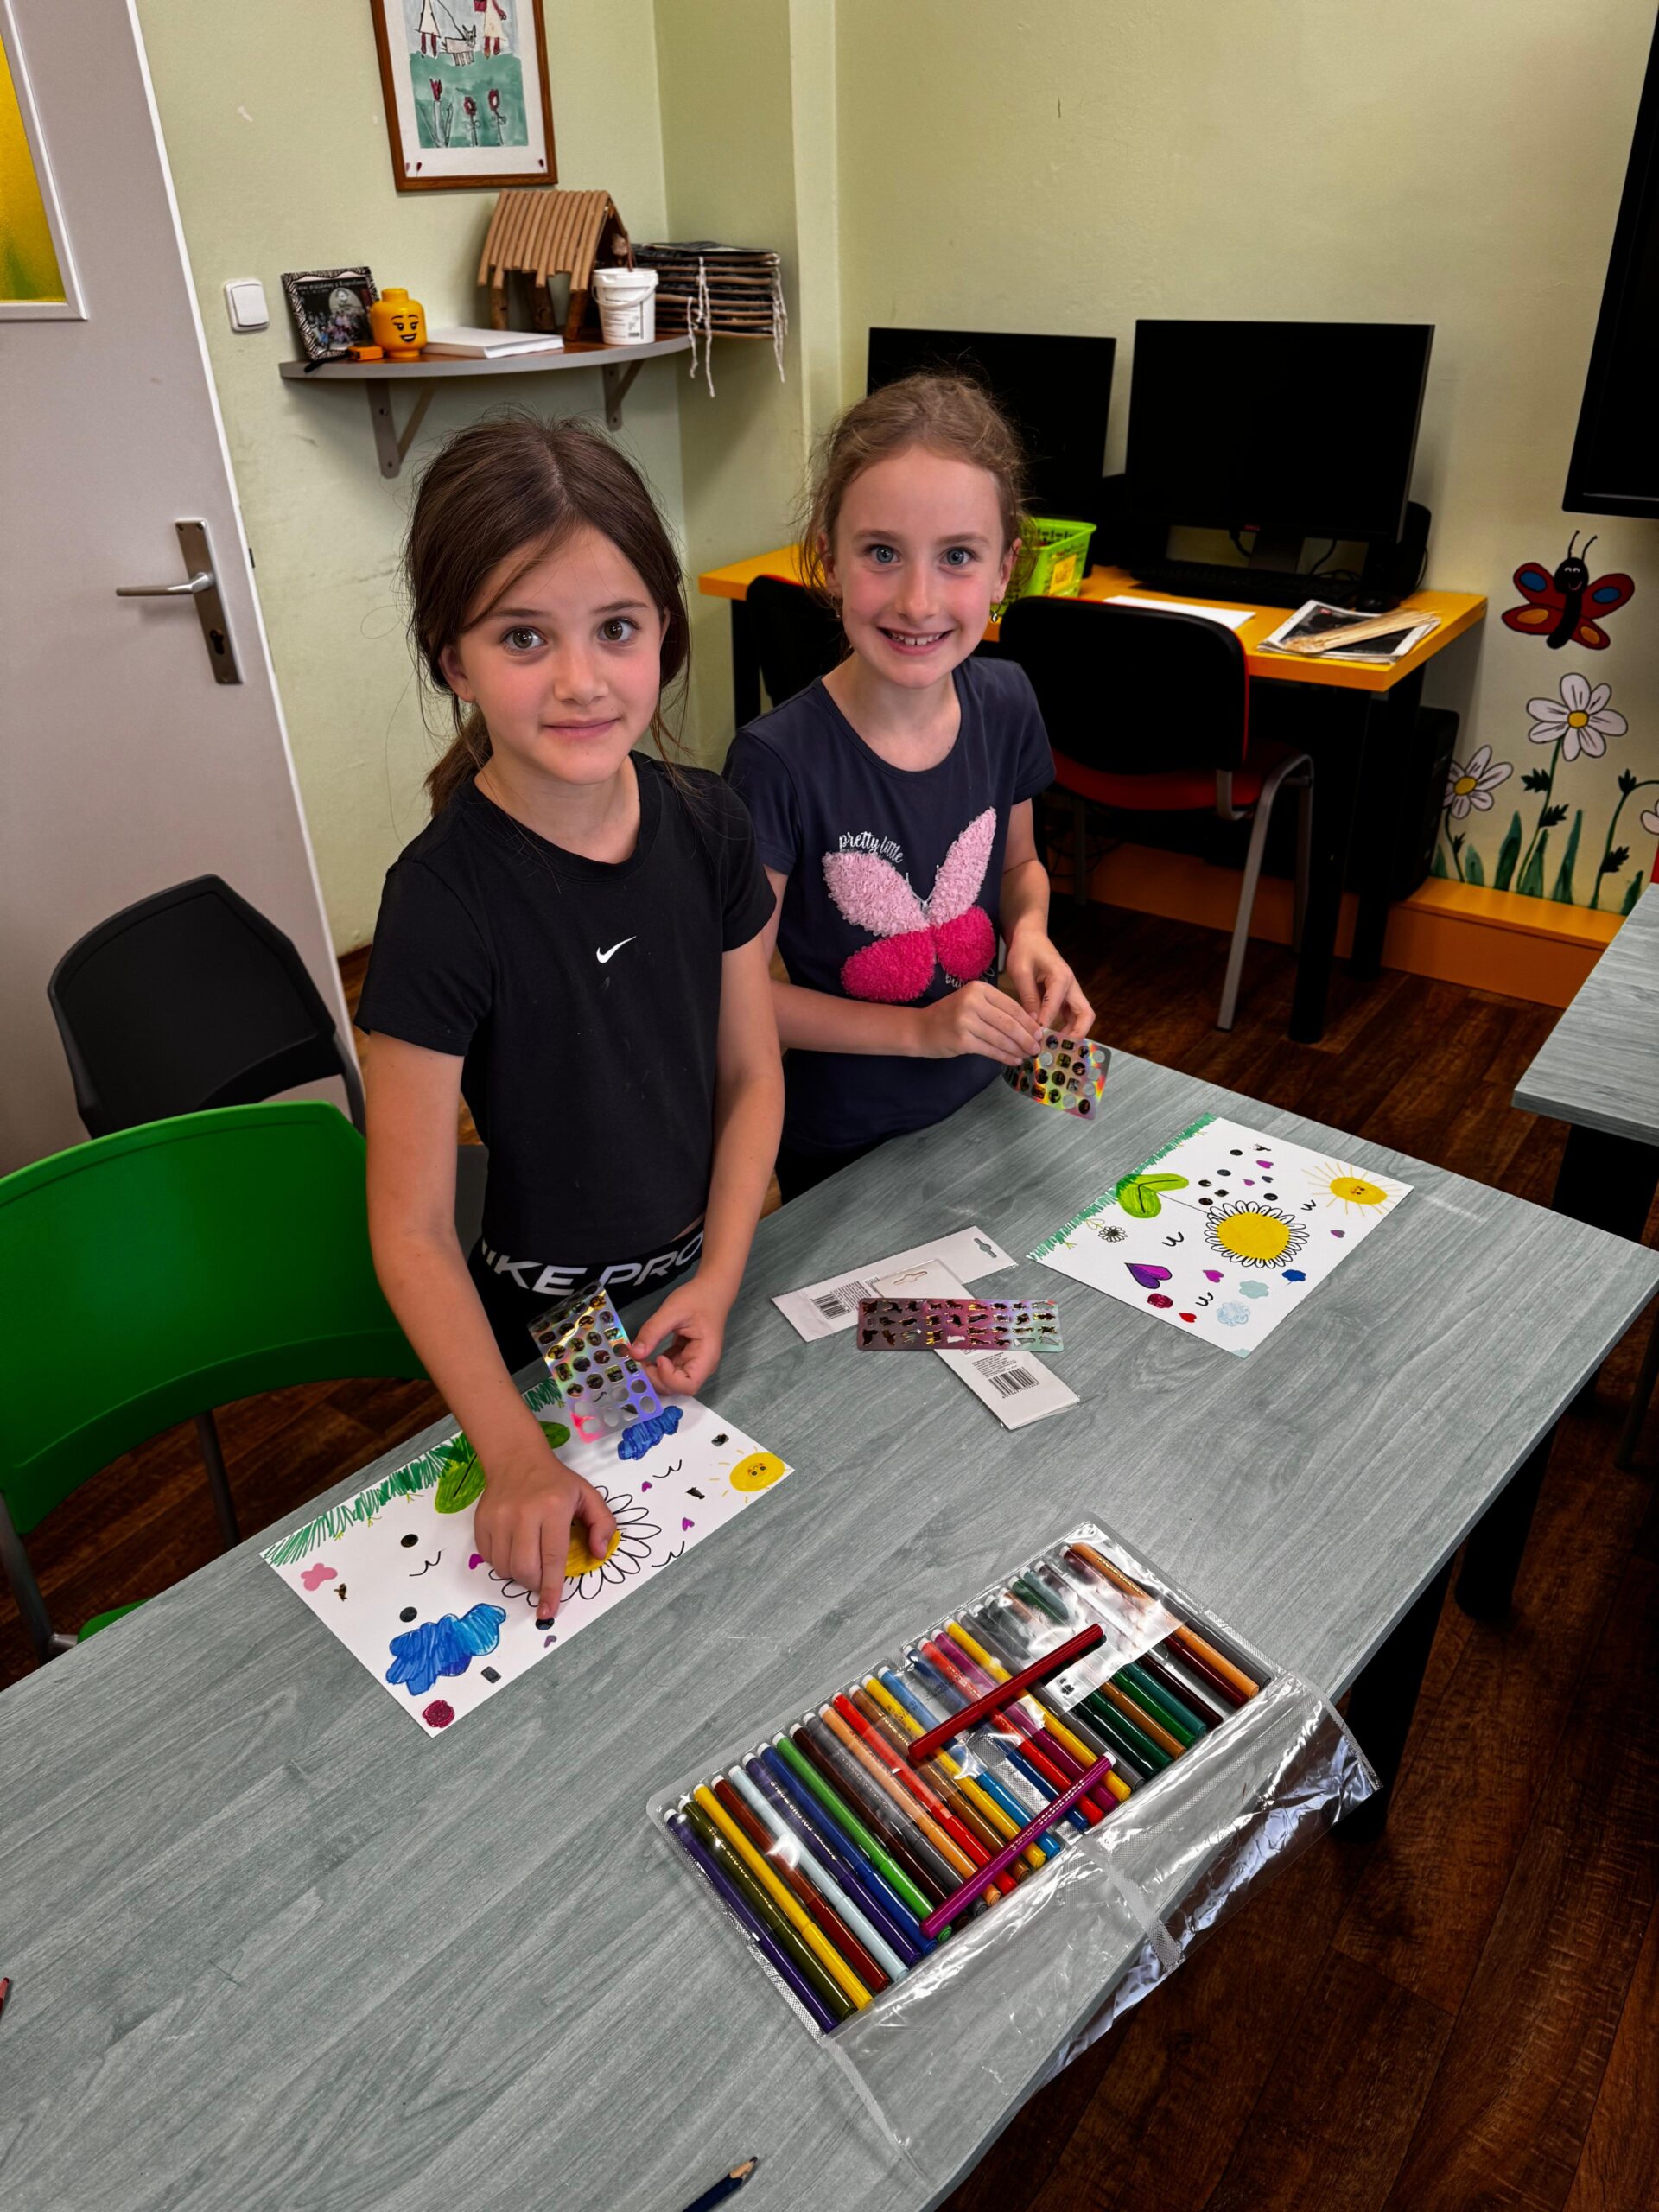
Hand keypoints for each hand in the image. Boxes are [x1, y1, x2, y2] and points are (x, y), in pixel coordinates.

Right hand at [472, 1434, 616, 1623]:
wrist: (516, 1458)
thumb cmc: (555, 1482)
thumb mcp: (588, 1496)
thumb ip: (603, 1524)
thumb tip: (598, 1553)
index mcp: (553, 1509)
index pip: (552, 1559)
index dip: (552, 1589)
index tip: (549, 1611)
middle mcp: (523, 1514)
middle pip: (525, 1569)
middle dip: (535, 1585)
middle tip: (543, 1579)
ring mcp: (498, 1518)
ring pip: (505, 1568)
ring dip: (519, 1575)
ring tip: (530, 1559)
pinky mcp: (481, 1522)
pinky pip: (489, 1558)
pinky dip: (503, 1564)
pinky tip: (514, 1549)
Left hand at [630, 1270, 733, 1395]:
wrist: (711, 1290)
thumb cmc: (697, 1299)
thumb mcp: (672, 1310)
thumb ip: (652, 1332)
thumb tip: (634, 1354)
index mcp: (706, 1355)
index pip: (688, 1385)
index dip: (669, 1378)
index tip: (658, 1358)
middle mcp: (702, 1365)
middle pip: (678, 1387)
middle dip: (656, 1379)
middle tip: (639, 1361)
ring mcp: (693, 1363)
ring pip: (672, 1381)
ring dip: (653, 1374)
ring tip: (639, 1358)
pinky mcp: (685, 1358)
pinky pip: (669, 1370)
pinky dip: (656, 1367)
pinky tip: (645, 1354)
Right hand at [915, 980, 1043, 1066]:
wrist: (920, 1028)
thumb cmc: (950, 1016)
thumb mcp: (973, 1003)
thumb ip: (997, 1009)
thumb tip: (1029, 1025)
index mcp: (979, 989)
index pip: (1011, 1006)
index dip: (1028, 1022)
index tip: (1040, 1033)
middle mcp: (972, 1002)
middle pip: (1008, 1023)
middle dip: (1026, 1038)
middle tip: (1037, 1047)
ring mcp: (966, 1021)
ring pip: (1001, 1038)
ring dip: (1017, 1049)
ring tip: (1028, 1055)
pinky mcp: (962, 1040)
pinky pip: (990, 1050)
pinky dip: (1005, 1056)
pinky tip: (1014, 1060)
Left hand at [1004, 925, 1094, 1037]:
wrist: (1031, 935)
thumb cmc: (1025, 949)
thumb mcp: (1021, 970)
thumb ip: (1027, 996)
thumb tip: (1031, 1022)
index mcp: (1061, 977)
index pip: (1056, 1008)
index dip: (1045, 1025)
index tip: (1034, 1039)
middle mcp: (1071, 985)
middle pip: (1085, 1015)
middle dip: (1075, 1034)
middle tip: (1059, 1050)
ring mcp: (1070, 990)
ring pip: (1081, 1017)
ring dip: (1072, 1033)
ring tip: (1055, 1048)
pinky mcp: (1064, 995)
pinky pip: (1071, 1014)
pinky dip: (1065, 1027)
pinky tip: (1051, 1038)